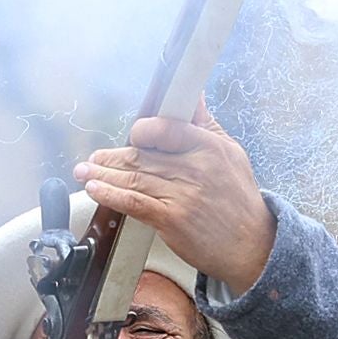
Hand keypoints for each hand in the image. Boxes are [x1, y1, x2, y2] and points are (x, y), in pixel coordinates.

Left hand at [75, 100, 273, 298]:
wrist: (252, 245)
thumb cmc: (239, 198)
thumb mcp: (230, 152)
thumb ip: (205, 123)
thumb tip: (194, 93)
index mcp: (208, 147)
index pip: (164, 129)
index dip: (141, 132)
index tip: (131, 136)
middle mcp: (194, 168)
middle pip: (141, 155)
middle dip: (111, 157)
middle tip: (94, 158)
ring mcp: (181, 195)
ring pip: (133, 178)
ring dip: (102, 174)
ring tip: (85, 171)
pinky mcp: (171, 219)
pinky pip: (133, 203)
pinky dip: (110, 195)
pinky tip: (94, 190)